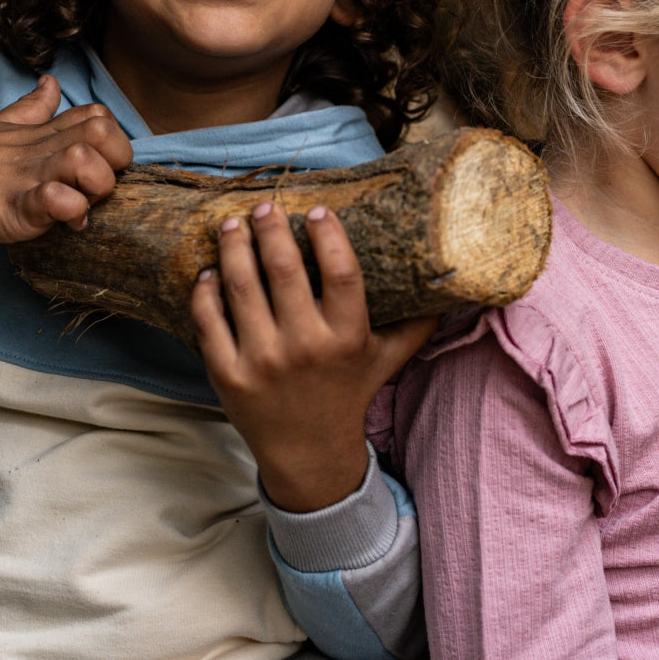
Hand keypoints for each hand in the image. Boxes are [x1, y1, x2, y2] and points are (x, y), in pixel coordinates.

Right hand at [0, 75, 133, 255]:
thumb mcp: (1, 126)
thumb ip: (33, 108)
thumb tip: (52, 82)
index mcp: (43, 132)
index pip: (101, 117)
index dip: (113, 141)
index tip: (101, 167)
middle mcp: (42, 149)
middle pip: (105, 133)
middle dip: (115, 162)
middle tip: (96, 187)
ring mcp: (29, 177)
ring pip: (86, 162)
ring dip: (94, 186)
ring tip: (79, 204)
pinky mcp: (13, 208)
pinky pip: (53, 199)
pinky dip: (67, 208)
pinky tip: (63, 218)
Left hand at [191, 200, 436, 511]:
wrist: (308, 453)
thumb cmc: (349, 393)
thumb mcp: (389, 357)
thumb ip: (417, 321)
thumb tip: (452, 282)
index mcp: (347, 338)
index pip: (341, 273)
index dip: (329, 236)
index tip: (317, 211)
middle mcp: (305, 347)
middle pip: (283, 269)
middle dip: (270, 228)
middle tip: (266, 206)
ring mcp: (262, 361)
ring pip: (240, 286)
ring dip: (233, 247)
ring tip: (232, 225)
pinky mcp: (228, 375)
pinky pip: (209, 320)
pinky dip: (206, 289)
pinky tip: (210, 270)